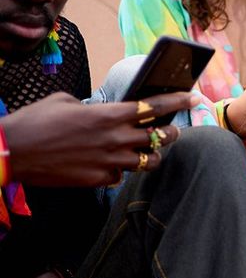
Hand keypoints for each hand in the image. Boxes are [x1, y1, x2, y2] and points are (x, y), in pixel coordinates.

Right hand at [3, 92, 193, 187]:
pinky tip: (115, 165)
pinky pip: (121, 175)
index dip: (178, 101)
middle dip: (171, 133)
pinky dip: (122, 170)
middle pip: (161, 137)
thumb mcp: (66, 101)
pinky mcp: (97, 179)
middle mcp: (114, 138)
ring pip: (149, 161)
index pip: (155, 106)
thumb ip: (93, 107)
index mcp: (109, 114)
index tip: (194, 98)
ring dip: (153, 155)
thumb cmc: (35, 121)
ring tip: (150, 150)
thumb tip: (103, 112)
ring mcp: (108, 161)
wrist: (11, 152)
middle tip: (172, 130)